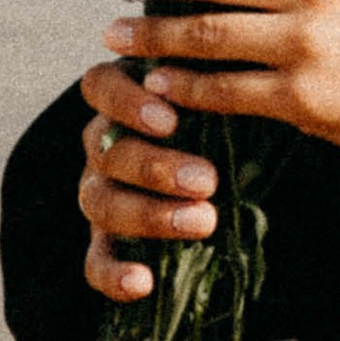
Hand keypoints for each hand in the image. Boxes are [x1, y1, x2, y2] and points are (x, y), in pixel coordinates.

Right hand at [74, 65, 217, 302]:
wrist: (233, 171)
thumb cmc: (229, 121)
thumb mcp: (222, 93)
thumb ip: (220, 77)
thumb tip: (245, 57)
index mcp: (123, 99)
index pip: (100, 87)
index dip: (126, 103)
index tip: (171, 121)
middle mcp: (103, 144)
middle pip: (106, 151)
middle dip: (155, 167)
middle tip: (207, 181)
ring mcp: (100, 193)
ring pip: (100, 203)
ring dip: (149, 215)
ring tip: (204, 223)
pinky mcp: (106, 242)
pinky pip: (94, 262)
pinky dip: (113, 275)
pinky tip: (142, 283)